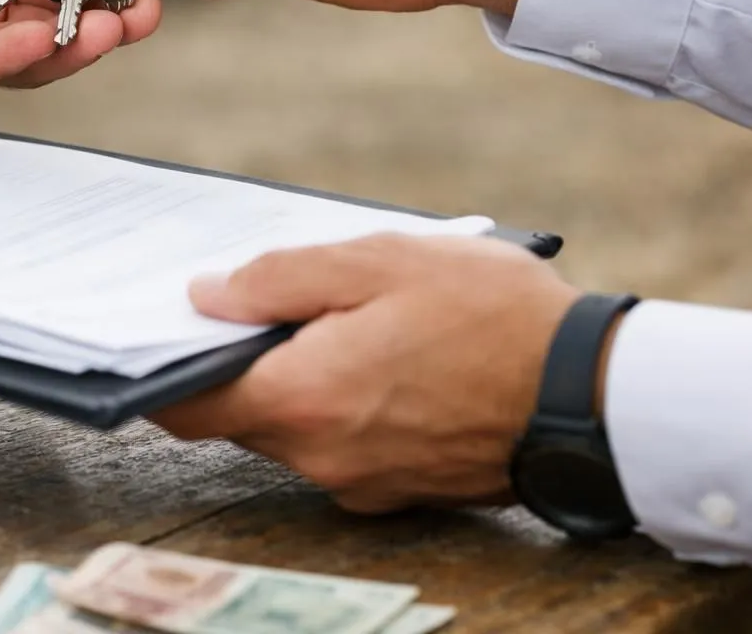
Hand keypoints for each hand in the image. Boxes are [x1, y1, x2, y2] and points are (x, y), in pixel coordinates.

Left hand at [151, 235, 582, 513]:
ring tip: (332, 314)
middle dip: (235, 359)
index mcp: (303, 401)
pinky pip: (338, 443)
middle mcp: (320, 458)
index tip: (156, 329)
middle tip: (254, 297)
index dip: (159, 366)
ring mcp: (360, 482)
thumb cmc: (493, 317)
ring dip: (292, 377)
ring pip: (290, 427)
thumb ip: (281, 279)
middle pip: (237, 412)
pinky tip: (372, 354)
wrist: (595, 395)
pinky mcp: (397, 489)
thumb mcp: (381, 262)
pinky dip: (336, 402)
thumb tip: (207, 295)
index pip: (187, 404)